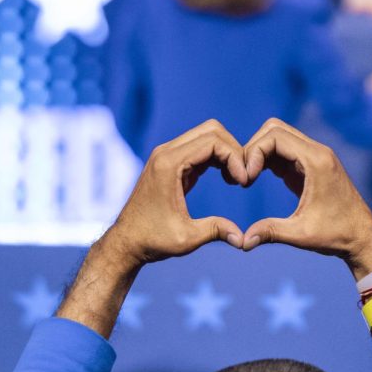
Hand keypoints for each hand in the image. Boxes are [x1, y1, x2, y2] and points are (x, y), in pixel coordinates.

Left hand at [100, 120, 248, 267]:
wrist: (127, 241)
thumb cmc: (152, 240)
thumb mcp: (186, 238)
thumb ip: (215, 230)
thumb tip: (243, 240)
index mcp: (168, 164)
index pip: (212, 141)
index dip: (235, 157)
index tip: (244, 181)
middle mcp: (166, 152)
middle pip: (211, 130)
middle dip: (233, 149)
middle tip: (244, 177)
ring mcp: (167, 155)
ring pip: (206, 136)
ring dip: (226, 152)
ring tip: (237, 179)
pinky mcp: (171, 162)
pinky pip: (200, 148)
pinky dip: (217, 157)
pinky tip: (227, 178)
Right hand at [241, 119, 371, 280]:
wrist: (362, 237)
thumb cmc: (337, 235)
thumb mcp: (301, 234)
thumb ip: (271, 232)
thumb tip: (242, 242)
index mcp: (317, 161)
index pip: (275, 136)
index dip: (253, 152)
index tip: (245, 180)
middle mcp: (317, 152)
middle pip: (275, 129)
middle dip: (253, 148)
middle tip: (243, 176)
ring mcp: (315, 156)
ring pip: (278, 137)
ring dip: (259, 152)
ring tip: (247, 178)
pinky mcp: (310, 165)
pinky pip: (283, 151)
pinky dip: (266, 159)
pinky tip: (256, 179)